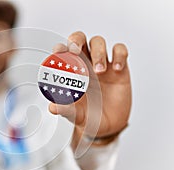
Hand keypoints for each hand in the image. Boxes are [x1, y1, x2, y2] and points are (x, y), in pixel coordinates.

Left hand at [49, 31, 131, 147]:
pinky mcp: (119, 68)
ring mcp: (102, 64)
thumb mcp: (76, 115)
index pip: (63, 53)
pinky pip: (120, 51)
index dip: (60, 48)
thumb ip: (65, 110)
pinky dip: (119, 55)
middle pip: (79, 39)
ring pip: (98, 42)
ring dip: (98, 52)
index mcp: (70, 72)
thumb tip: (53, 107)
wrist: (108, 126)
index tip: (59, 52)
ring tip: (99, 71)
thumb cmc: (88, 116)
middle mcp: (84, 64)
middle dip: (76, 40)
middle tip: (75, 50)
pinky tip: (117, 69)